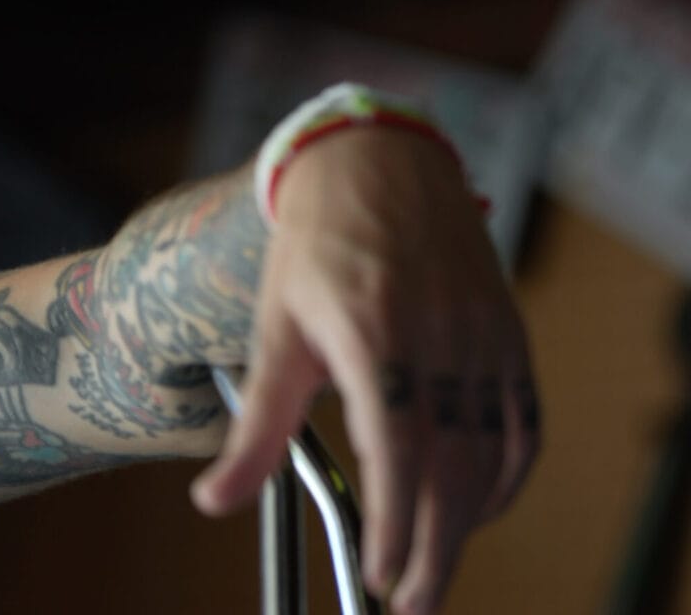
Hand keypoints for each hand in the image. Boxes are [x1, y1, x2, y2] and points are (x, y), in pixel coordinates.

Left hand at [188, 126, 538, 614]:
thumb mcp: (272, 332)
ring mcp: (484, 339)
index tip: (380, 575)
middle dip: (433, 548)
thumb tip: (214, 499)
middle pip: (453, 469)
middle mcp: (441, 341)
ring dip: (468, 522)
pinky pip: (522, 424)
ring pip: (491, 454)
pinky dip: (505, 478)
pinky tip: (475, 507)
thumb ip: (254, 426)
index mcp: (376, 336)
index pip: (399, 452)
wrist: (376, 166)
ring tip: (431, 566)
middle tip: (409, 600)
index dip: (395, 523)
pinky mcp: (508, 336)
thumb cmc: (315, 247)